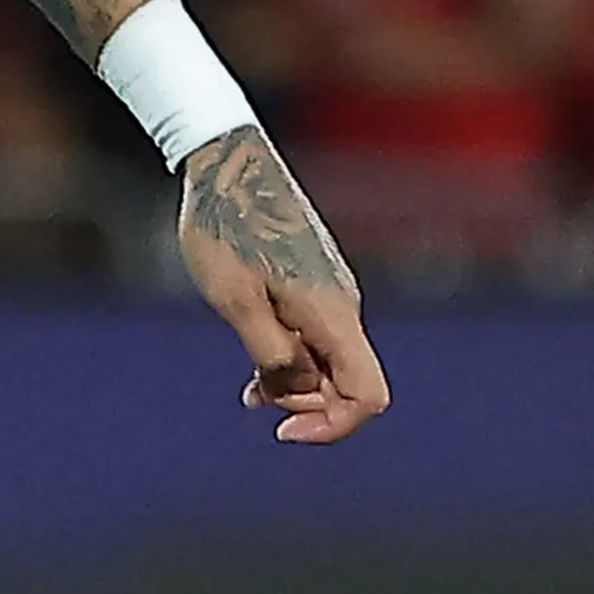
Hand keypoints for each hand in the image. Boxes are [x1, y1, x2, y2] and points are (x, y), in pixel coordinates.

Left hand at [175, 129, 387, 446]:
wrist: (227, 164)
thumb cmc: (225, 228)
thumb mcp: (236, 301)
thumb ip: (272, 354)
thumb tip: (297, 393)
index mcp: (331, 314)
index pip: (369, 395)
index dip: (333, 425)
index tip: (282, 429)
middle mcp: (343, 306)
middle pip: (350, 384)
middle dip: (307, 405)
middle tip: (254, 398)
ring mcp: (331, 294)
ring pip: (330, 363)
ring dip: (295, 385)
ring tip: (250, 392)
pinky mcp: (314, 283)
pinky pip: (316, 339)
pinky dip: (290, 360)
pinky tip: (255, 370)